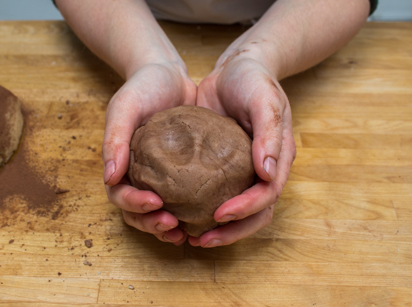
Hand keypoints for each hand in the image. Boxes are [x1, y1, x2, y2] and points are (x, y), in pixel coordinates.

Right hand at [103, 62, 196, 245]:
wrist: (167, 74)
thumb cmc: (142, 88)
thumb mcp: (124, 107)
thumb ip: (114, 139)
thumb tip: (108, 177)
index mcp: (121, 164)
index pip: (120, 194)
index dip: (134, 205)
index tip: (155, 203)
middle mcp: (139, 175)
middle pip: (138, 212)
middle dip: (152, 224)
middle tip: (173, 227)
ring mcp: (160, 176)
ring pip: (159, 212)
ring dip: (169, 227)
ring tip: (187, 234)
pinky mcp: (182, 172)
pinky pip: (184, 197)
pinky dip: (190, 211)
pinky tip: (206, 214)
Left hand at [192, 55, 295, 247]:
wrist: (236, 67)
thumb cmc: (254, 80)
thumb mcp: (264, 99)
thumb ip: (269, 134)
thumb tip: (267, 175)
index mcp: (278, 158)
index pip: (268, 195)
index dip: (246, 210)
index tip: (219, 215)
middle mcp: (263, 170)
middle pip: (255, 213)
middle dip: (231, 231)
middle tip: (200, 240)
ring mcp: (243, 171)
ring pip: (237, 210)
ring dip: (219, 229)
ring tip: (191, 237)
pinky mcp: (222, 166)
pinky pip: (216, 194)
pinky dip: (203, 209)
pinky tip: (182, 213)